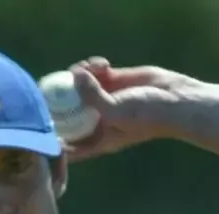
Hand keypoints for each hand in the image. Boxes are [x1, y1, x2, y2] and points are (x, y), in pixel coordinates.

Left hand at [64, 58, 200, 160]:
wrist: (173, 100)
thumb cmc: (146, 116)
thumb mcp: (114, 112)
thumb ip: (91, 96)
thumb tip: (74, 75)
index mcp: (97, 139)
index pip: (69, 146)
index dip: (54, 138)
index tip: (45, 123)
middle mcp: (98, 120)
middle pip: (68, 113)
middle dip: (61, 98)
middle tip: (57, 83)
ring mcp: (104, 99)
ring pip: (78, 87)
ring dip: (79, 75)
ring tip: (90, 69)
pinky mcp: (113, 81)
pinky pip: (93, 72)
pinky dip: (93, 66)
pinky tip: (103, 64)